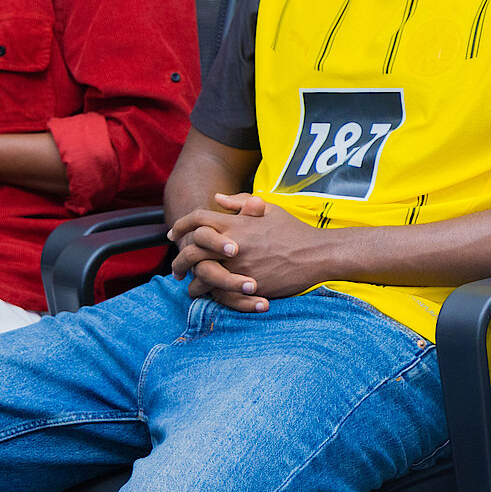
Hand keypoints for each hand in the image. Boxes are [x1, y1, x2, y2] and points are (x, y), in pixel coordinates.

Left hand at [168, 193, 337, 312]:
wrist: (317, 254)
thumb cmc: (294, 231)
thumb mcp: (270, 209)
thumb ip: (241, 202)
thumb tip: (217, 198)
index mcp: (236, 223)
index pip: (197, 219)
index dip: (181, 225)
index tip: (173, 233)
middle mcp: (232, 244)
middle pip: (191, 250)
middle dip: (178, 259)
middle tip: (176, 267)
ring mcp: (238, 266)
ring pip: (200, 274)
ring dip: (191, 280)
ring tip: (189, 283)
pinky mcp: (246, 286)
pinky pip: (218, 292)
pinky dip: (209, 293)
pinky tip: (208, 294)